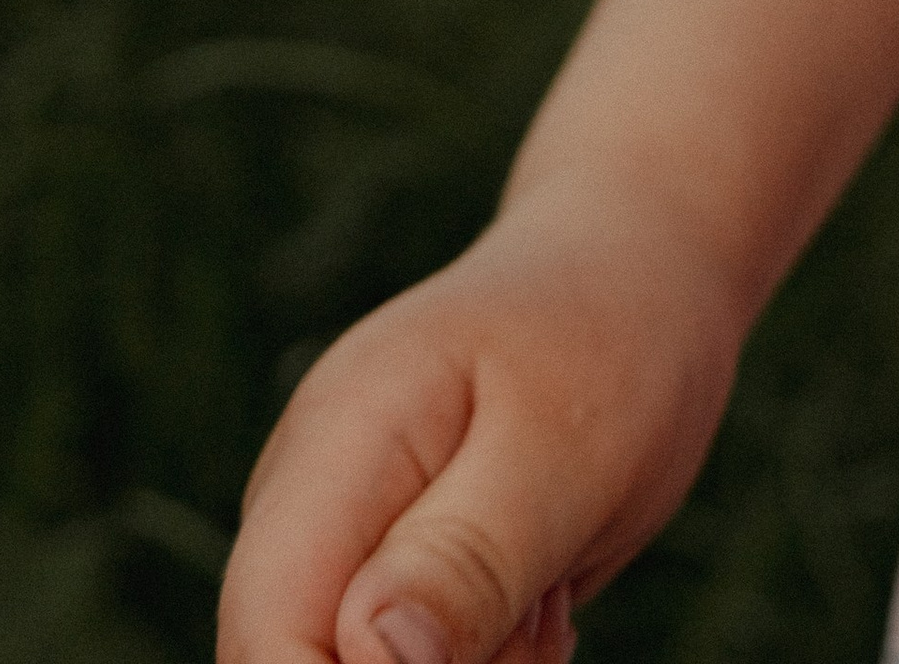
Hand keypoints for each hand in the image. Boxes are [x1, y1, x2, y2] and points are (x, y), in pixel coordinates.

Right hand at [217, 174, 744, 663]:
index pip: (265, 632)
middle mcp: (308, 497)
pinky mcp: (387, 570)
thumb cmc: (608, 341)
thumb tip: (369, 658)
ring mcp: (342, 535)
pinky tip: (540, 595)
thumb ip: (463, 557)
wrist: (634, 273)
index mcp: (333, 448)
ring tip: (549, 587)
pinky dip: (487, 663)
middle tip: (541, 613)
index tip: (465, 661)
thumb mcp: (561, 450)